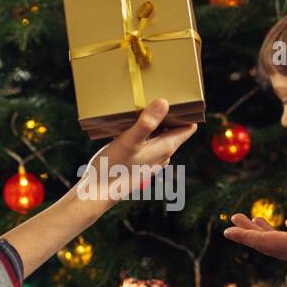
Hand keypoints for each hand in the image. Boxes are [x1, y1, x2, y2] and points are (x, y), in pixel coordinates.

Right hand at [80, 98, 196, 203]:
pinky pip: (146, 142)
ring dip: (154, 123)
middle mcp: (163, 155)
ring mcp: (152, 161)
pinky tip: (127, 126)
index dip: (187, 111)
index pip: (189, 126)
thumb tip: (165, 102)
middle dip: (168, 114)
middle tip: (157, 94)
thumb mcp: (129, 140)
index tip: (178, 96)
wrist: (97, 192)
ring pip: (159, 136)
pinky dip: (142, 132)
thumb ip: (147, 122)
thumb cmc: (113, 166)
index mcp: (166, 147)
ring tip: (142, 107)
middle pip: (175, 129)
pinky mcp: (140, 163)